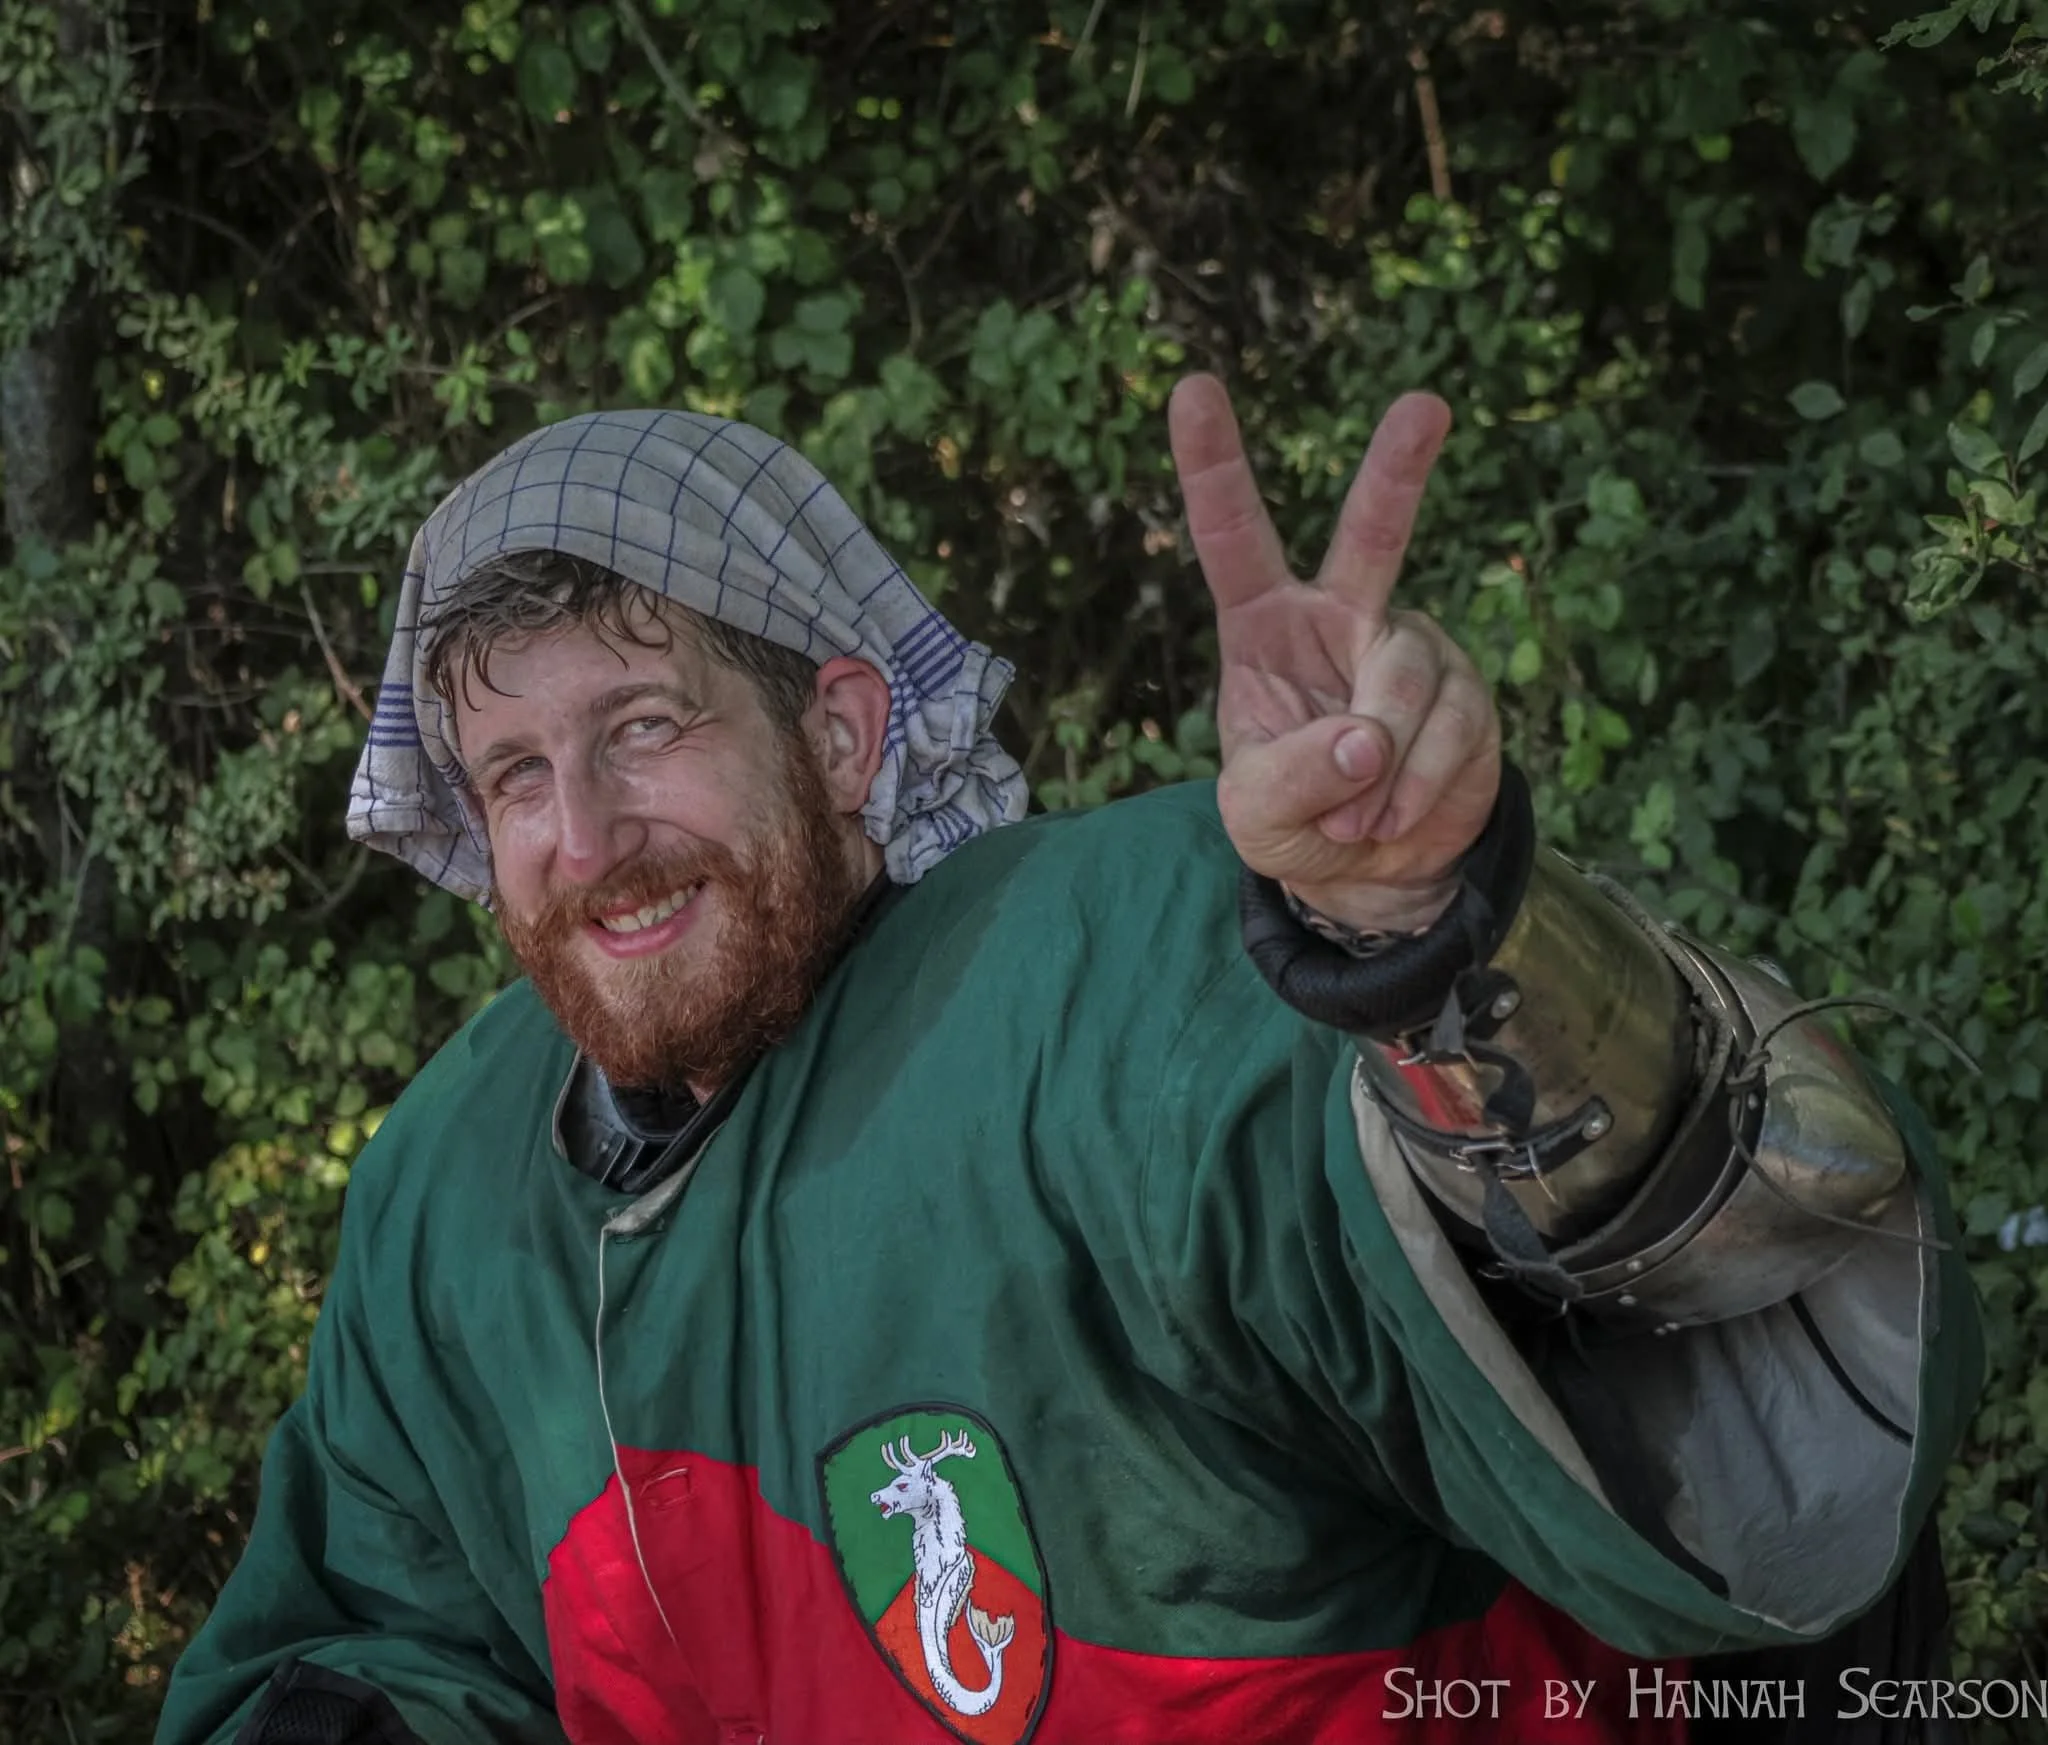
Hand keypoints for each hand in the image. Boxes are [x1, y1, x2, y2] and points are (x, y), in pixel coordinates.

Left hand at [1168, 374, 1501, 934]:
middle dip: (1398, 470)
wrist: (1371, 873)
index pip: (1232, 535)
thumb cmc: (1294, 819)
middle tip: (1425, 406)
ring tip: (1356, 817)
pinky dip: (1417, 787)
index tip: (1193, 387)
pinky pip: (1450, 730)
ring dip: (1378, 768)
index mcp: (1263, 624)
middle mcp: (1339, 615)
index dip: (1213, 465)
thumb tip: (1366, 739)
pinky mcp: (1466, 692)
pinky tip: (1394, 815)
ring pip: (1404, 678)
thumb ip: (1290, 778)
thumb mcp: (1256, 814)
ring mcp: (1407, 646)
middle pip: (1371, 533)